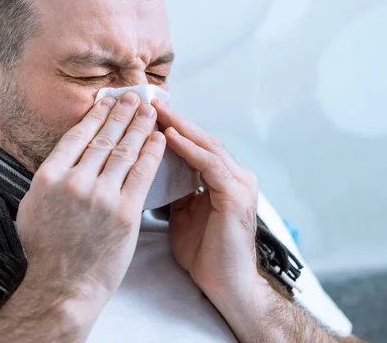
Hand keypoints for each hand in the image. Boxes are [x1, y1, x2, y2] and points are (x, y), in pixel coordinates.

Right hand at [16, 92, 164, 331]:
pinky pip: (143, 173)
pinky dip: (152, 152)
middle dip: (122, 113)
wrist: (64, 287)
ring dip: (140, 126)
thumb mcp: (33, 207)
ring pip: (125, 151)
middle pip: (104, 138)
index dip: (96, 115)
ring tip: (149, 111)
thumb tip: (67, 153)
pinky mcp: (126, 212)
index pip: (77, 136)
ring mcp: (102, 196)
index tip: (107, 101)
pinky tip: (159, 138)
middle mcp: (75, 181)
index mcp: (48, 177)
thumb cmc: (46, 251)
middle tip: (133, 96)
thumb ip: (50, 177)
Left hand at [153, 100, 259, 297]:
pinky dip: (189, 150)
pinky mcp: (236, 196)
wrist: (226, 286)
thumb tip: (151, 171)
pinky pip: (210, 165)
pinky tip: (168, 137)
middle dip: (175, 119)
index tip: (147, 112)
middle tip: (149, 100)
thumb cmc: (205, 254)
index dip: (173, 127)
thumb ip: (176, 190)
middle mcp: (236, 176)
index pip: (197, 145)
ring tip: (155, 110)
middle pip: (202, 139)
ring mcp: (239, 184)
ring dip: (180, 126)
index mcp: (223, 180)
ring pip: (207, 146)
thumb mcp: (183, 215)